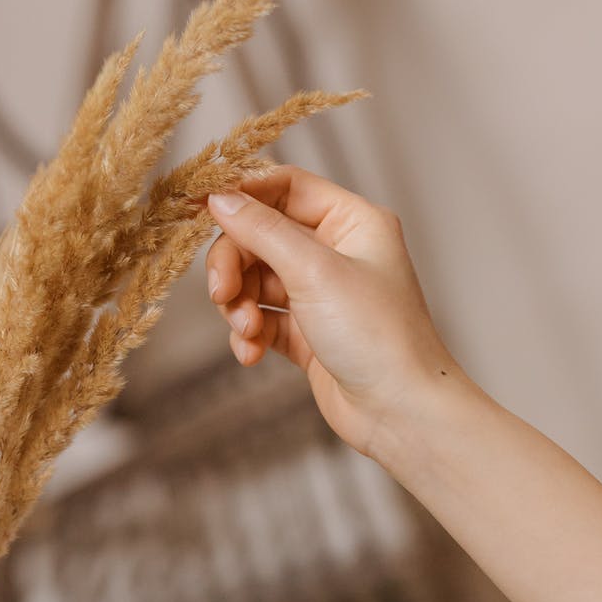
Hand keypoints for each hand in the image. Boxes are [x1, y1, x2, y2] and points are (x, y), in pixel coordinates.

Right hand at [206, 165, 456, 456]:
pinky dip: (250, 332)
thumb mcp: (314, 272)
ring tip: (245, 330)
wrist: (401, 414)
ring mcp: (322, 293)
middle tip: (221, 293)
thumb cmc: (378, 336)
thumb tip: (220, 198)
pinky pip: (262, 318)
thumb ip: (263, 231)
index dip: (243, 194)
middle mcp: (337, 252)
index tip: (200, 208)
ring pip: (256, 279)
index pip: (286, 187)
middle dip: (235, 264)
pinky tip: (251, 353)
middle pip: (261, 236)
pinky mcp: (308, 332)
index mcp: (352, 222)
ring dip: (240, 304)